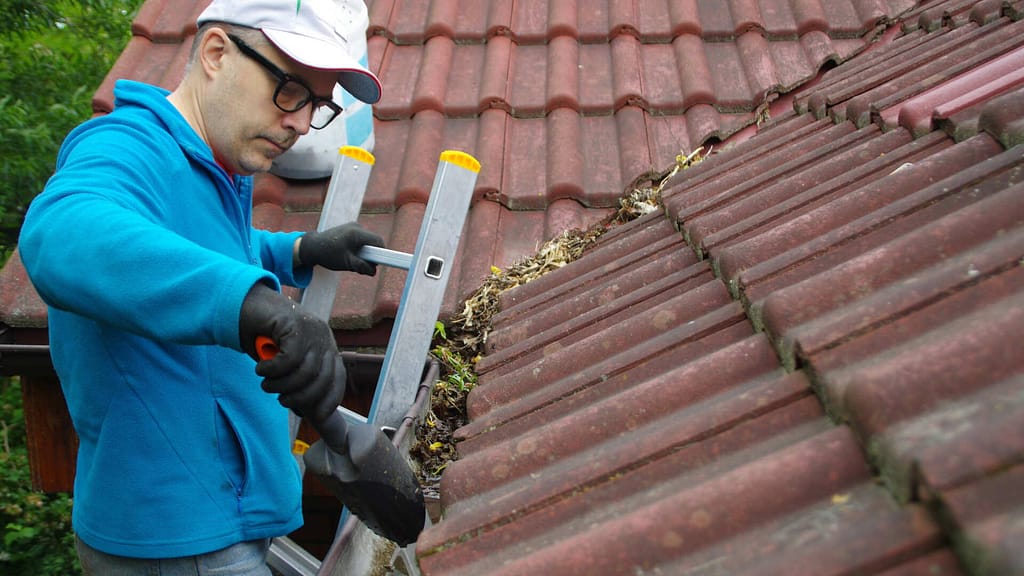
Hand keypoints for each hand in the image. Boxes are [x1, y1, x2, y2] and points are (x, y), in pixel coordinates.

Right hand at [238, 283, 344, 423]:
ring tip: (266, 384)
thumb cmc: (265, 338)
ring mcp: (311, 328)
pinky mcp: (295, 323)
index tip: (316, 415)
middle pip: (323, 378)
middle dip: (302, 397)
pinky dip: (272, 370)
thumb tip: (305, 410)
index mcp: (325, 346)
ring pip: (305, 371)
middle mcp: (323, 337)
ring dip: (282, 385)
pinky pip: (289, 359)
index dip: (330, 398)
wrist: (246, 305)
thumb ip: (297, 381)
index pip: (337, 377)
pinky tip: (261, 368)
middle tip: (281, 400)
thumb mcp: (286, 363)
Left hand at [298, 222, 384, 274]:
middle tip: (362, 266)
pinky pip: (361, 240)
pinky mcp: (350, 229)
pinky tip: (350, 255)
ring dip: (364, 253)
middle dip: (371, 255)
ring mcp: (353, 227)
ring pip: (367, 242)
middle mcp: (357, 227)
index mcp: (356, 234)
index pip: (378, 241)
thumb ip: (362, 267)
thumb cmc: (327, 255)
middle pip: (373, 242)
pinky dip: (359, 249)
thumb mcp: (347, 263)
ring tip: (352, 261)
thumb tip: (374, 271)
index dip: (382, 253)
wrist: (311, 246)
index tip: (380, 263)